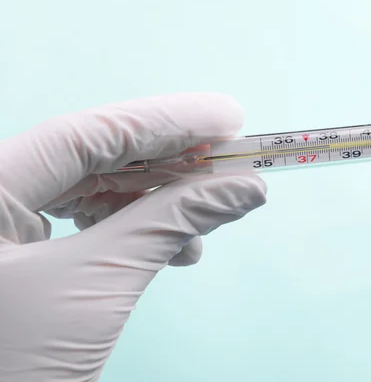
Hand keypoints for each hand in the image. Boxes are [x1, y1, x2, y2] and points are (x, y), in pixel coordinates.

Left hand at [0, 93, 266, 380]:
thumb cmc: (17, 367)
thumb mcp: (97, 284)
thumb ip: (170, 222)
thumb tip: (243, 188)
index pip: (82, 135)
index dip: (162, 122)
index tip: (227, 117)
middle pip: (92, 158)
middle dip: (168, 162)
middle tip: (229, 159)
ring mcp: (5, 231)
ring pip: (96, 192)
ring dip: (161, 203)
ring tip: (209, 217)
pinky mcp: (26, 260)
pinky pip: (92, 226)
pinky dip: (140, 232)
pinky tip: (178, 247)